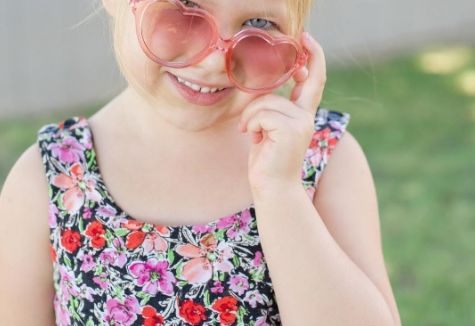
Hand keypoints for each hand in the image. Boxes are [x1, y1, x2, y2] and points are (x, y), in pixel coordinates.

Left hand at [238, 32, 326, 195]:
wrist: (272, 188)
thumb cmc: (267, 160)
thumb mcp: (269, 129)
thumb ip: (272, 109)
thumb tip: (261, 91)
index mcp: (303, 115)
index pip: (314, 80)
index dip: (313, 56)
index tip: (304, 38)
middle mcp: (306, 116)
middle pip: (286, 86)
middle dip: (269, 90)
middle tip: (251, 124)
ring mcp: (301, 123)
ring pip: (265, 101)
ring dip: (250, 116)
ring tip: (250, 133)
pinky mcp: (290, 130)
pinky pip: (261, 114)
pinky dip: (250, 124)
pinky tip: (251, 137)